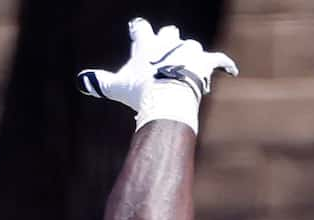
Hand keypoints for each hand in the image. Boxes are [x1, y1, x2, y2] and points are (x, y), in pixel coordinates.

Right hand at [78, 17, 237, 127]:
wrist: (166, 96)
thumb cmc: (140, 91)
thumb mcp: (116, 87)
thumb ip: (99, 82)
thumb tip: (80, 82)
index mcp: (146, 44)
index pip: (140, 29)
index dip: (139, 29)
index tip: (138, 28)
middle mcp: (168, 42)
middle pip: (169, 31)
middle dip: (168, 39)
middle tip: (167, 49)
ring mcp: (187, 50)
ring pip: (192, 45)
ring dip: (191, 55)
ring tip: (189, 68)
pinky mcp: (205, 61)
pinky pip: (219, 60)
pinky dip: (225, 65)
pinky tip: (232, 71)